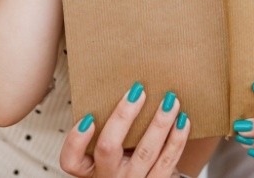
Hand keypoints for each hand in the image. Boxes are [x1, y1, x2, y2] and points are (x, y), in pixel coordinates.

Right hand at [60, 84, 190, 177]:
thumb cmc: (126, 160)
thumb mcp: (111, 150)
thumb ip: (111, 128)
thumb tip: (128, 85)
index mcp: (91, 169)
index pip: (71, 160)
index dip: (76, 140)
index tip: (88, 117)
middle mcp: (109, 177)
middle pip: (108, 148)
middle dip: (124, 117)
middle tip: (138, 91)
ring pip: (145, 153)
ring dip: (159, 124)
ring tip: (170, 101)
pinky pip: (168, 161)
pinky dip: (177, 139)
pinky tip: (183, 121)